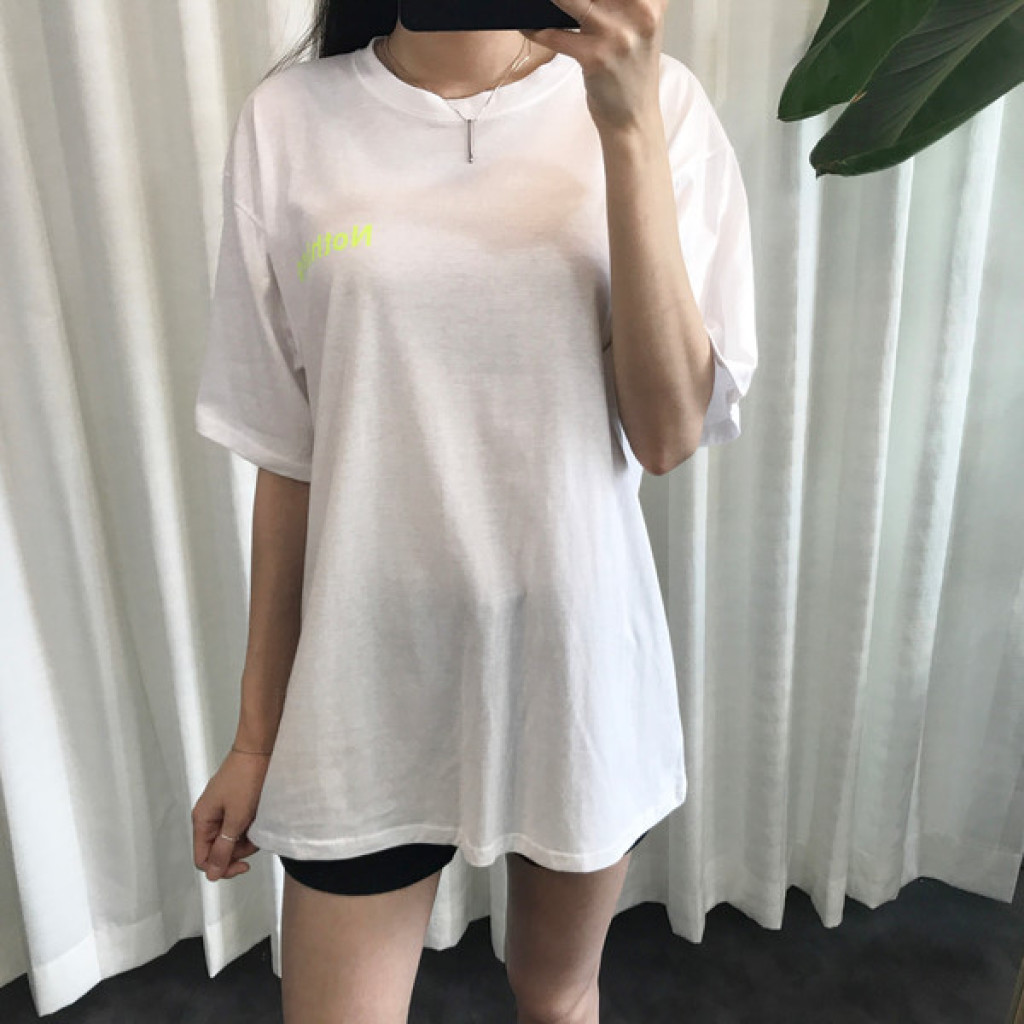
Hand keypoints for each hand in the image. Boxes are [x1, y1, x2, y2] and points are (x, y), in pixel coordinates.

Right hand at [192, 748, 270, 880]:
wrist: (259, 750)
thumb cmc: (245, 777)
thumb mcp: (236, 818)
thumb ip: (223, 848)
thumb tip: (212, 873)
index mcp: (202, 820)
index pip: (203, 858)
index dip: (222, 867)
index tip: (243, 865)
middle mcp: (209, 816)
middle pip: (219, 849)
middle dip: (238, 850)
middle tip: (254, 840)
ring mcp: (222, 809)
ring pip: (232, 838)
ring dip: (247, 837)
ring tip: (258, 823)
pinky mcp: (235, 804)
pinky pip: (240, 825)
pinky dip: (251, 825)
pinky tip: (259, 816)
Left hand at [522, 0, 666, 133]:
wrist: (633, 118)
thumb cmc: (631, 70)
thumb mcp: (640, 25)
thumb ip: (621, 0)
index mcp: (653, 0)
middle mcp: (641, 12)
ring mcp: (618, 35)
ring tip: (533, 0)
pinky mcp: (596, 57)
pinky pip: (555, 34)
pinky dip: (536, 28)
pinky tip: (528, 24)